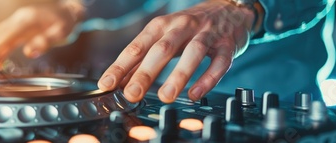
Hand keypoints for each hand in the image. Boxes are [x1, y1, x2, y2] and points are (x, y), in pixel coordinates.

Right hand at [0, 1, 83, 70]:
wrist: (69, 11)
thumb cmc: (66, 22)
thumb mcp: (61, 32)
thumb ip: (45, 42)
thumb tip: (29, 52)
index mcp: (27, 20)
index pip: (6, 36)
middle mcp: (19, 19)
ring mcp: (18, 22)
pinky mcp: (20, 27)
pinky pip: (5, 37)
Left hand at [98, 0, 255, 102]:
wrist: (229, 9)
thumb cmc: (190, 27)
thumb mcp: (163, 37)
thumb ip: (143, 59)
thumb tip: (120, 82)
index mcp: (161, 26)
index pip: (137, 46)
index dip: (120, 66)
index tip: (106, 84)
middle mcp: (182, 26)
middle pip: (162, 49)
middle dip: (145, 73)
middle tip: (132, 94)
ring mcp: (206, 34)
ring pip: (193, 53)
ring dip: (178, 75)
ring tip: (165, 97)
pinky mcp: (227, 45)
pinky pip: (219, 62)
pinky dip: (208, 79)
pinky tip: (195, 94)